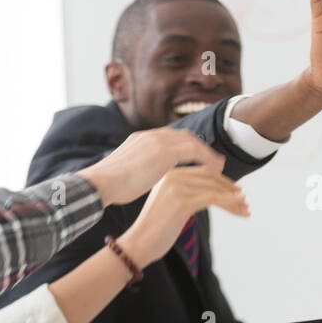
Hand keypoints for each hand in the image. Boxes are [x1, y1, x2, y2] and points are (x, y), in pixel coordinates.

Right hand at [78, 128, 223, 207]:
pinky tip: (216, 171)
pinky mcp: (166, 151)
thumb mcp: (126, 172)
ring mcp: (158, 141)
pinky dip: (207, 160)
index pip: (169, 138)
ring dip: (207, 154)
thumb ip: (138, 169)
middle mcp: (151, 135)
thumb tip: (140, 176)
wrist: (101, 183)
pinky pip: (195, 152)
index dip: (185, 147)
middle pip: (184, 136)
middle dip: (200, 147)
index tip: (197, 157)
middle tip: (214, 161)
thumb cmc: (110, 186)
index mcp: (140, 139)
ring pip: (193, 143)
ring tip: (220, 168)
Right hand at [119, 166, 249, 265]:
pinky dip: (229, 204)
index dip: (223, 181)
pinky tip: (239, 210)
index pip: (203, 172)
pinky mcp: (182, 202)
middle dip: (231, 190)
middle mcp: (172, 176)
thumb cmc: (156, 229)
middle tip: (245, 201)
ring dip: (234, 200)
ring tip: (245, 209)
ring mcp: (176, 188)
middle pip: (211, 179)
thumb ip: (188, 194)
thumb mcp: (171, 204)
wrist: (138, 244)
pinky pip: (213, 199)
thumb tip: (213, 193)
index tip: (236, 191)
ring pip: (214, 189)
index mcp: (169, 174)